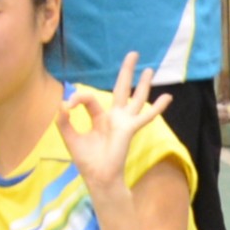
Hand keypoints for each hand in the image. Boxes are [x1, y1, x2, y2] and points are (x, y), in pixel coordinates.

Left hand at [55, 56, 170, 195]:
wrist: (97, 176)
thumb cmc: (87, 160)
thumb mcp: (70, 137)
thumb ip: (63, 121)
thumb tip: (62, 104)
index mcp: (100, 118)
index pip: (90, 99)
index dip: (78, 98)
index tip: (68, 106)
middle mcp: (114, 117)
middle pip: (121, 89)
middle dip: (127, 72)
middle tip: (133, 54)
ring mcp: (124, 122)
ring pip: (136, 98)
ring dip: (143, 84)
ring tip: (150, 69)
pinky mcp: (129, 129)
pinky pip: (145, 117)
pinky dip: (157, 108)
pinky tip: (167, 97)